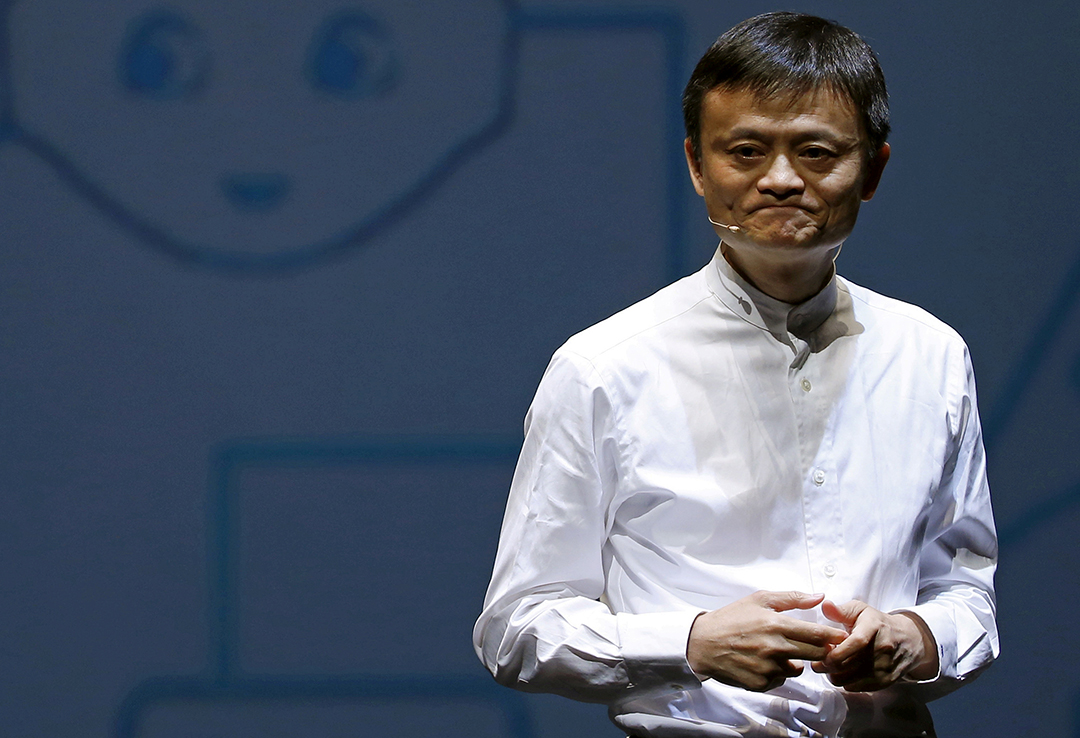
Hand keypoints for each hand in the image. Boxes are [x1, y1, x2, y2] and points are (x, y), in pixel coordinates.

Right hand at [687, 591, 848, 691]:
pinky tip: (764, 662)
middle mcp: (775, 648)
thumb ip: (792, 598)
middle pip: (815, 654)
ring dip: (796, 661)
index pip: (817, 635)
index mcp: (776, 625)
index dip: (833, 637)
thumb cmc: (731, 618)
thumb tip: (820, 597)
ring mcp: (768, 668)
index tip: (842, 636)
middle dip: (821, 650)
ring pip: (799, 669)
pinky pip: (781, 680)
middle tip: (817, 645)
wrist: (702, 643)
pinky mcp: (761, 683)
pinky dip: (777, 672)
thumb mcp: (759, 600)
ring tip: (779, 651)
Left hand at [812, 600, 937, 690]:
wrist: (909, 639)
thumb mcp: (861, 610)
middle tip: (819, 662)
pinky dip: (847, 682)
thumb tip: (825, 605)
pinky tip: (845, 672)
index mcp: (873, 628)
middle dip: (827, 666)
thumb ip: (841, 610)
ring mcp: (885, 667)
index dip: (836, 652)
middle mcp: (882, 649)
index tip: (823, 654)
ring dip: (835, 676)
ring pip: (849, 681)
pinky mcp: (886, 681)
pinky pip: (858, 688)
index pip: (855, 643)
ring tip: (832, 666)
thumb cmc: (878, 623)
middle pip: (847, 666)